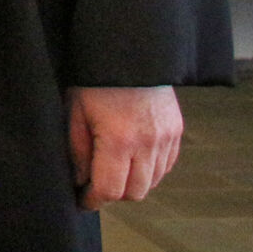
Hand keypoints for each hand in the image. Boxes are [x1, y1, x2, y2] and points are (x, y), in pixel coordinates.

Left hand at [66, 85, 181, 209]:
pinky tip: (134, 157)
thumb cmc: (95, 78)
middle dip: (113, 193)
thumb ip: (78, 149)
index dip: (93, 200)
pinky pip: (166, 165)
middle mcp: (148, 143)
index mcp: (119, 139)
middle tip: (96, 183)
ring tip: (114, 168)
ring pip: (153, 181)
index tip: (83, 200)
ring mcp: (166, 137)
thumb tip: (81, 180)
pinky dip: (151, 169)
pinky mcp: (176, 130)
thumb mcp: (75, 110)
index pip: (110, 189)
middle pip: (135, 192)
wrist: (130, 51)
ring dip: (133, 182)